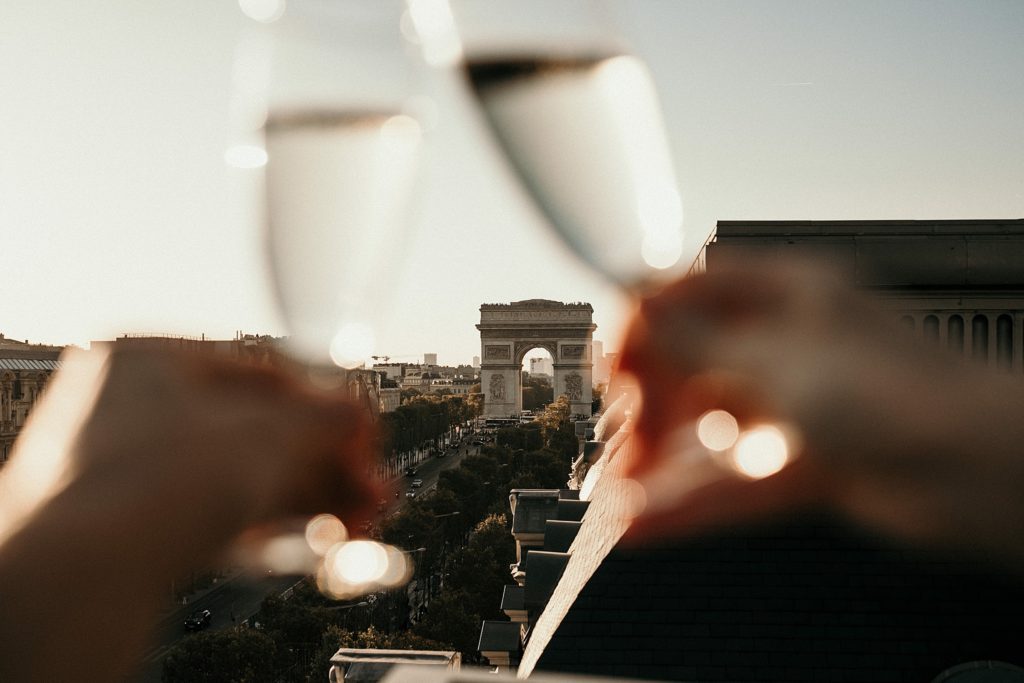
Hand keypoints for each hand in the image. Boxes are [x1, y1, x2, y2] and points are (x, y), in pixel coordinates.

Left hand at [0, 346, 384, 680]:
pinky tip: (316, 545)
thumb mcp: (264, 438)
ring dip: (306, 499)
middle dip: (323, 466)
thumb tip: (356, 413)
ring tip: (361, 526)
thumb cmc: (156, 487)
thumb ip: (321, 420)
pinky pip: (209, 511)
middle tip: (373, 492)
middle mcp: (127, 407)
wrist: (73, 583)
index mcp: (146, 358)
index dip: (325, 405)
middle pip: (254, 431)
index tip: (366, 436)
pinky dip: (265, 523)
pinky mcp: (123, 525)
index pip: (259, 371)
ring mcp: (119, 469)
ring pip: (235, 477)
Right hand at [617, 259, 1023, 563]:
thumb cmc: (902, 395)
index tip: (612, 352)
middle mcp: (789, 346)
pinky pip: (731, 482)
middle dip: (649, 398)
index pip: (694, 289)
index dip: (645, 317)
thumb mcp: (775, 357)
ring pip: (710, 431)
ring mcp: (797, 409)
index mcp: (790, 294)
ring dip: (660, 460)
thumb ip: (694, 341)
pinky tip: (641, 521)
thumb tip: (634, 307)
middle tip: (618, 429)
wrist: (980, 474)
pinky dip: (687, 502)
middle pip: (693, 364)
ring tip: (616, 487)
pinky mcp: (804, 466)